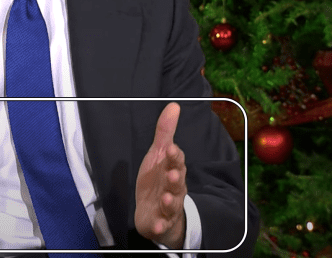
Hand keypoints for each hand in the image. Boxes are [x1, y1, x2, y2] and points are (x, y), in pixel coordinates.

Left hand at [135, 102, 187, 249]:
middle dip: (175, 179)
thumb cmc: (159, 179)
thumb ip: (165, 132)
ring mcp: (168, 206)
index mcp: (173, 170)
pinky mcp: (160, 222)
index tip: (171, 149)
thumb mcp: (158, 154)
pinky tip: (156, 226)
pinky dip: (160, 226)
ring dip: (170, 202)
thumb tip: (173, 105)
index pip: (176, 162)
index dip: (174, 156)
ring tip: (166, 199)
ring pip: (171, 204)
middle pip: (177, 183)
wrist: (155, 210)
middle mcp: (174, 188)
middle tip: (173, 174)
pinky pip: (161, 225)